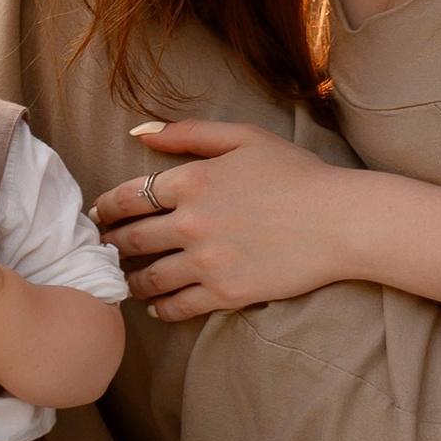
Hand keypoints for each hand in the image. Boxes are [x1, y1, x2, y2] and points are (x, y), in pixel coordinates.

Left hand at [91, 120, 354, 321]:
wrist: (340, 220)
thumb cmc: (296, 173)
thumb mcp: (243, 137)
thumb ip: (188, 133)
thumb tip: (140, 132)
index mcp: (192, 181)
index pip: (129, 196)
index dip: (108, 206)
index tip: (99, 214)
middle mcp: (191, 223)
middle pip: (132, 238)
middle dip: (113, 243)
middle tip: (104, 248)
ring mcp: (207, 262)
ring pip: (149, 277)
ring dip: (131, 279)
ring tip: (127, 279)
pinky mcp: (226, 293)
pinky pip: (178, 306)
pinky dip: (160, 308)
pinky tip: (157, 306)